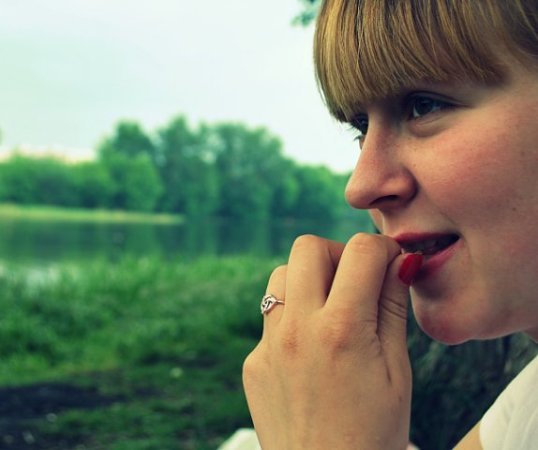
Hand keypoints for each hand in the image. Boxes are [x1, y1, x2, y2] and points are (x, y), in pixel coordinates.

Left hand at [243, 233, 414, 449]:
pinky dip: (294, 318)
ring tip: (331, 311)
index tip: (390, 263)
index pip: (360, 252)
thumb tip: (398, 262)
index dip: (382, 249)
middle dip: (337, 253)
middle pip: (306, 247)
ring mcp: (267, 346)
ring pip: (280, 276)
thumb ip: (393, 308)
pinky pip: (270, 319)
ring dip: (308, 280)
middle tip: (356, 281)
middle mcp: (296, 330)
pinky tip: (312, 351)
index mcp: (341, 330)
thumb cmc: (373, 435)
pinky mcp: (252, 363)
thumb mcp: (397, 372)